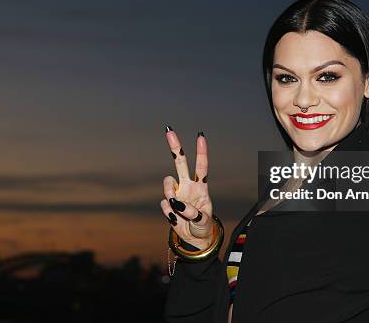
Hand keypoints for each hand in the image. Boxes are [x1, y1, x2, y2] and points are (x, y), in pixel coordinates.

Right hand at [160, 126, 213, 249]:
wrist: (194, 239)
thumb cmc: (203, 226)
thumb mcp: (204, 220)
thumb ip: (192, 211)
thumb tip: (176, 203)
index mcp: (201, 186)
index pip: (201, 166)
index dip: (201, 151)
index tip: (200, 136)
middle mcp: (187, 186)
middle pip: (180, 163)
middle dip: (174, 146)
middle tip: (169, 130)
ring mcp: (176, 194)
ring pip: (168, 183)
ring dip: (170, 193)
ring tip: (176, 208)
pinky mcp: (167, 205)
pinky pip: (164, 205)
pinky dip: (170, 213)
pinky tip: (176, 218)